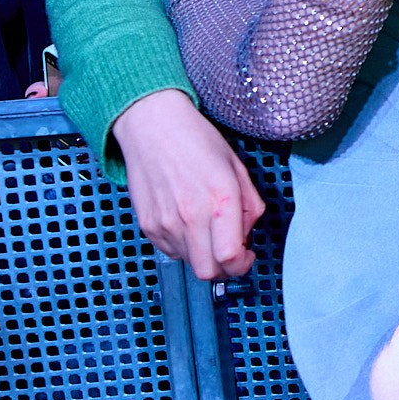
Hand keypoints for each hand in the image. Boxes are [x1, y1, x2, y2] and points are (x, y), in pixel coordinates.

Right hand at [108, 89, 264, 280]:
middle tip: (231, 251)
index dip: (243, 264)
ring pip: (190, 263)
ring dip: (204, 255)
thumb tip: (247, 235)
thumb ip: (250, 205)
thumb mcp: (237, 168)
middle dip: (225, 269)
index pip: (229, 257)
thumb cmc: (198, 141)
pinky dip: (184, 246)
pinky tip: (188, 222)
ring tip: (207, 227)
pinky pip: (171, 252)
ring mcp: (165, 224)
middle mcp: (190, 216)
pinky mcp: (148, 226)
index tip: (247, 255)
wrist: (152, 127)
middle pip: (208, 272)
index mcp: (219, 199)